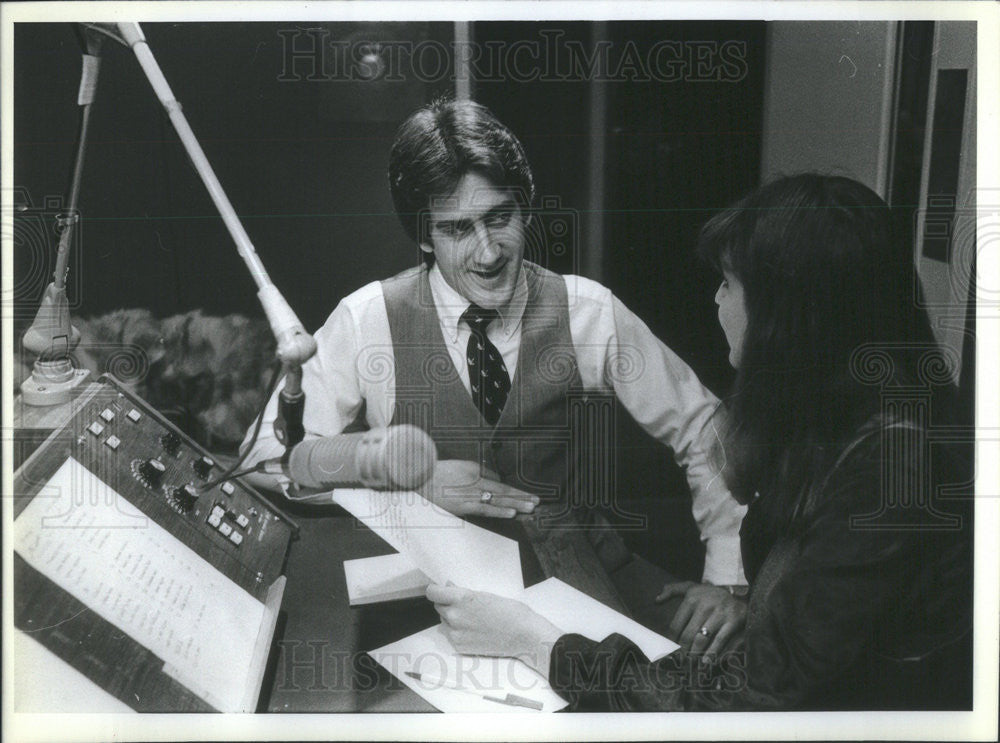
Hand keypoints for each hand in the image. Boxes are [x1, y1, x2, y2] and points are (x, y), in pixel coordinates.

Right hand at [418, 460, 538, 517]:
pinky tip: (511, 513)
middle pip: (503, 490)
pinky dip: (499, 510)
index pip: (501, 484)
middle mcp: (476, 481)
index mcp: (476, 472)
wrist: (419, 479)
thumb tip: (496, 483)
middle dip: (521, 497)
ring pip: (498, 499)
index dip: (517, 491)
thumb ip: (480, 475)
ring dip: (516, 504)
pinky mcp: (463, 505)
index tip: (530, 496)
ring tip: (531, 508)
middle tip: (537, 502)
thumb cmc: (439, 474)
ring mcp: (470, 494)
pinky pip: (485, 509)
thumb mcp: (462, 468)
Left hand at [427, 584, 562, 673]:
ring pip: (444, 621)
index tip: (440, 590)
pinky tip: (474, 631)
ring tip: (472, 620)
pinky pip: (451, 635)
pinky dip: (457, 631)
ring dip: (451, 618)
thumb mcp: (486, 595)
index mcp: (462, 598)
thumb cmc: (510, 611)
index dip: (436, 590)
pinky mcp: (459, 647)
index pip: (433, 592)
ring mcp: (456, 633)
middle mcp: (455, 615)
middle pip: (438, 606)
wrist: (524, 636)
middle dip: (447, 604)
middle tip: (464, 606)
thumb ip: (463, 592)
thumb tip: (449, 587)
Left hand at [657, 581, 746, 656]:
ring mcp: (720, 613)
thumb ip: (673, 590)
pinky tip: (706, 662)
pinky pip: (720, 641)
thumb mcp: (691, 587)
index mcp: (692, 598)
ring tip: (691, 664)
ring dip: (695, 655)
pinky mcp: (734, 620)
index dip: (671, 641)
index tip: (671, 650)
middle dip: (683, 651)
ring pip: (702, 640)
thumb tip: (657, 600)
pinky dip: (712, 653)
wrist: (739, 593)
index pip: (676, 625)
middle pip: (688, 635)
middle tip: (681, 662)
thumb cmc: (709, 594)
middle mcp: (705, 605)